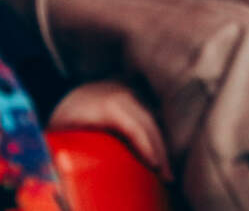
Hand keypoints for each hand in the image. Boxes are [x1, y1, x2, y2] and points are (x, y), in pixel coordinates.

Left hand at [48, 80, 171, 180]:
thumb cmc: (64, 115)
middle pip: (151, 125)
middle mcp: (127, 97)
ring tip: (165, 167)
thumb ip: (84, 144)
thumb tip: (89, 169)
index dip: (148, 147)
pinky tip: (159, 150)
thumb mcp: (68, 130)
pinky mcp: (136, 97)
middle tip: (167, 175)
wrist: (63, 92)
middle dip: (160, 150)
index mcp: (110, 105)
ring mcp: (134, 95)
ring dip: (161, 143)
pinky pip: (150, 116)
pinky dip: (155, 134)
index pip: (136, 127)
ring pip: (154, 120)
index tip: (156, 166)